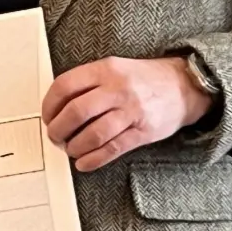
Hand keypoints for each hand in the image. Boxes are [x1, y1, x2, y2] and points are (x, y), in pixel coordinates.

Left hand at [41, 56, 213, 171]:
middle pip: (76, 112)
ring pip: (93, 134)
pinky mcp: (144, 132)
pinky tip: (84, 162)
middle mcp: (118, 89)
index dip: (49, 105)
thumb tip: (57, 107)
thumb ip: (87, 83)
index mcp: (105, 70)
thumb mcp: (113, 68)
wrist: (184, 86)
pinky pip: (113, 149)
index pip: (65, 86)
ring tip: (70, 149)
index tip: (47, 116)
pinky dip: (94, 159)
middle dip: (58, 129)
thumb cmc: (143, 79)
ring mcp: (132, 111)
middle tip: (55, 136)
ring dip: (75, 146)